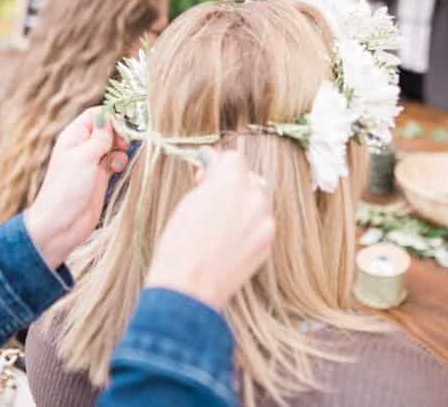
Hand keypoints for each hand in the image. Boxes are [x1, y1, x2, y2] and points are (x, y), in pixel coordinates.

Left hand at [24, 107, 129, 269]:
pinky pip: (115, 161)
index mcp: (73, 136)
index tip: (125, 125)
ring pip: (114, 145)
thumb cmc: (67, 189)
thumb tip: (108, 115)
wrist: (61, 225)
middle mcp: (83, 146)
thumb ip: (100, 137)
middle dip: (120, 133)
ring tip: (118, 161)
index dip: (111, 116)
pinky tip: (118, 170)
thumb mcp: (84, 158)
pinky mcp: (101, 177)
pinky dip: (120, 162)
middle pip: (108, 129)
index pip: (95, 115)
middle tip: (125, 143)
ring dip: (121, 149)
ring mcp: (92, 162)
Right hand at [145, 146, 274, 310]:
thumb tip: (215, 172)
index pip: (233, 158)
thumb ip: (208, 183)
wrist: (188, 288)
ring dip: (242, 205)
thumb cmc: (179, 245)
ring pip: (257, 201)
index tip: (207, 176)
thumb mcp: (188, 203)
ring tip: (220, 224)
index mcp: (230, 183)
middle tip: (211, 200)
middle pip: (248, 178)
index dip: (218, 166)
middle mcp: (253, 198)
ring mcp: (264, 222)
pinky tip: (228, 242)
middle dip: (232, 185)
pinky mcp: (268, 244)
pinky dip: (249, 227)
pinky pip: (260, 224)